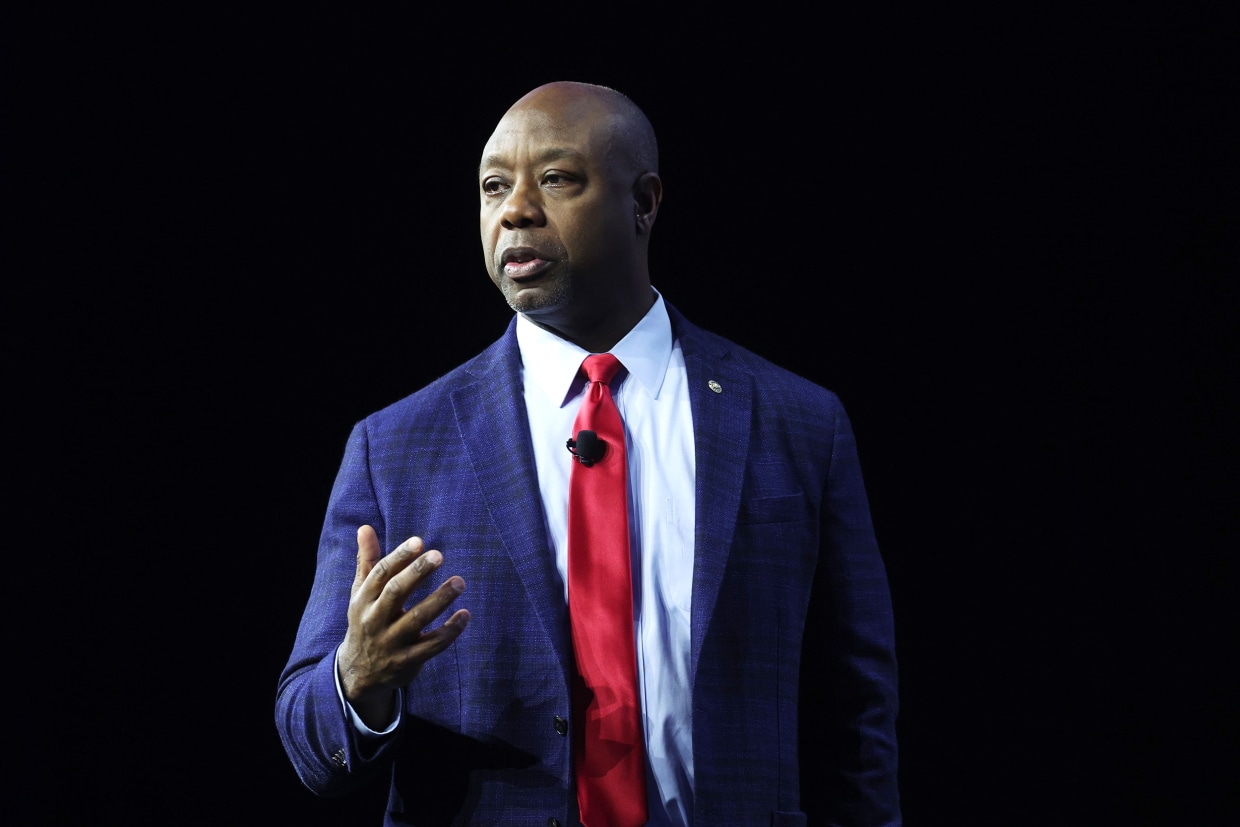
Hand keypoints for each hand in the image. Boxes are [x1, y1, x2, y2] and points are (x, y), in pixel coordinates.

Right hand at [337, 525, 469, 728]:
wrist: (359, 672)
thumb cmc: (366, 621)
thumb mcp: (361, 593)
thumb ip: (366, 561)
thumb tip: (364, 527)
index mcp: (364, 600)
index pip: (380, 574)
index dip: (399, 557)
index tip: (419, 541)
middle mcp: (375, 620)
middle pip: (395, 593)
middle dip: (417, 573)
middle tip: (439, 555)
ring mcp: (392, 642)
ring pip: (417, 619)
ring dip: (440, 599)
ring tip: (460, 582)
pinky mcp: (408, 661)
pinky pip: (432, 645)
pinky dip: (450, 631)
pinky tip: (465, 615)